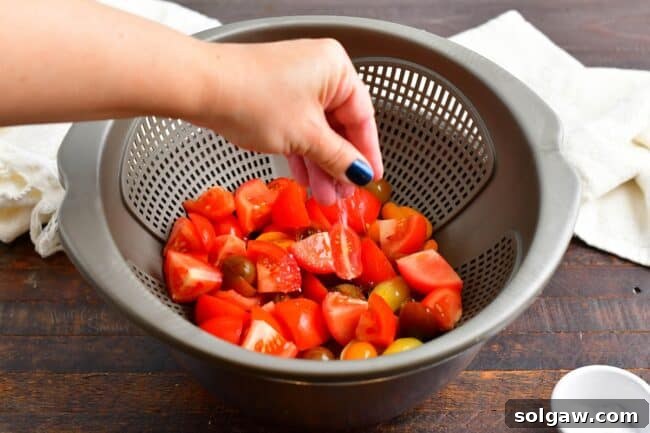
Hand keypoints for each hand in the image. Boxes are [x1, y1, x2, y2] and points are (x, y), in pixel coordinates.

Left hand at [194, 39, 382, 203]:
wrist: (201, 87)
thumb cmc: (255, 100)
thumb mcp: (305, 136)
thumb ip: (338, 157)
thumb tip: (360, 174)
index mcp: (336, 69)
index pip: (362, 117)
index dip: (367, 153)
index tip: (370, 179)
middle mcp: (319, 71)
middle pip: (340, 125)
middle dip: (340, 164)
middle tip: (344, 195)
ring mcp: (295, 84)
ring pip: (317, 131)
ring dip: (320, 165)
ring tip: (325, 197)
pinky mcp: (274, 97)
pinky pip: (298, 129)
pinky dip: (302, 154)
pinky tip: (306, 180)